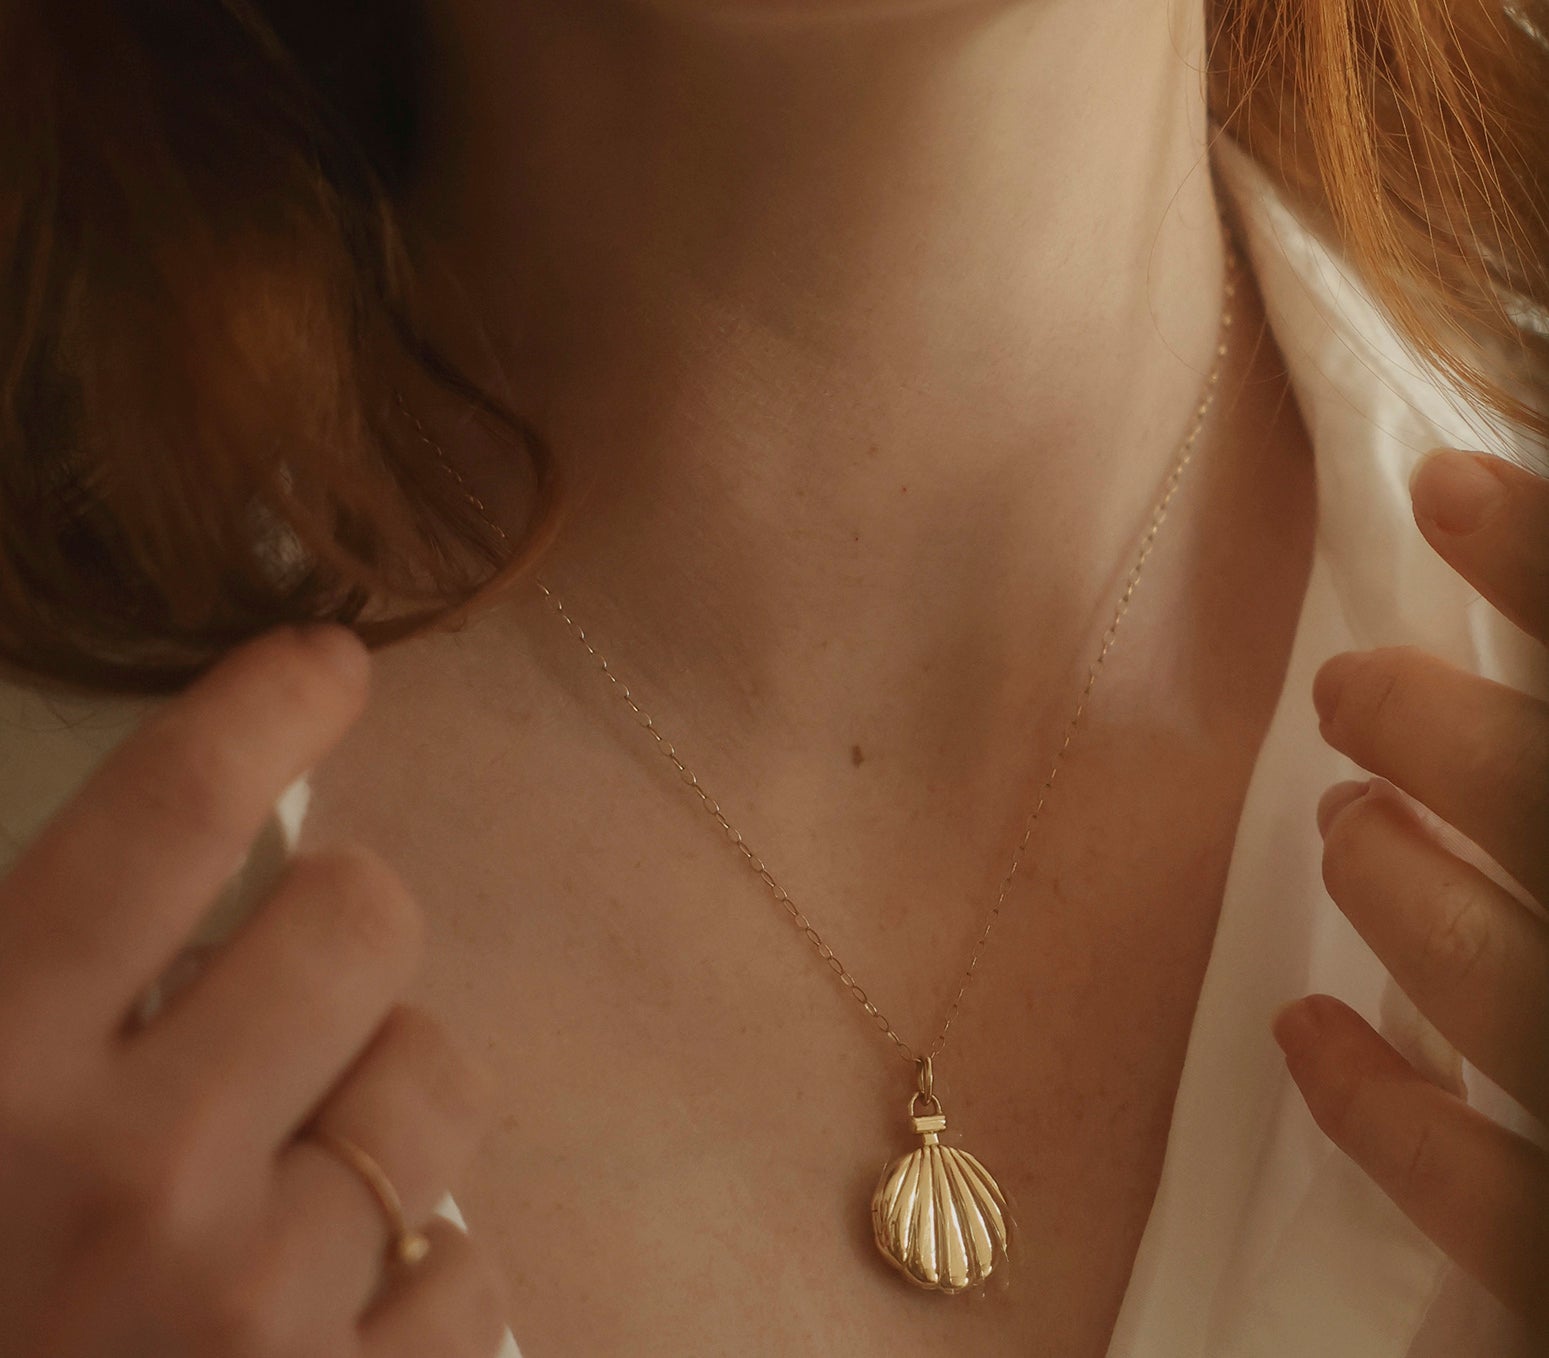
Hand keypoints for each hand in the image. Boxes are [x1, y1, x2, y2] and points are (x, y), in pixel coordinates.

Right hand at [0, 626, 506, 1357]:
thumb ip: (34, 1001)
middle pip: (363, 922)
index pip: (160, 818)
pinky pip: (468, 1266)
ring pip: (434, 1091)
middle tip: (289, 1002)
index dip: (257, 710)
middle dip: (341, 941)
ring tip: (282, 1198)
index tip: (326, 664)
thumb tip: (162, 888)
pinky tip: (315, 1335)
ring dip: (380, 1117)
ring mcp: (255, 1314)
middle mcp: (130, 1181)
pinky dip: (410, 1283)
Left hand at [1273, 448, 1548, 1330]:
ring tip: (1344, 828)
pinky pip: (1489, 1200)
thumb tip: (1502, 569)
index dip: (1548, 564)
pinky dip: (1378, 1108)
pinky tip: (1302, 1034)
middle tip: (1347, 691)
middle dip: (1444, 735)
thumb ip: (1546, 769)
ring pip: (1506, 986)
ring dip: (1401, 892)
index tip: (1443, 488)